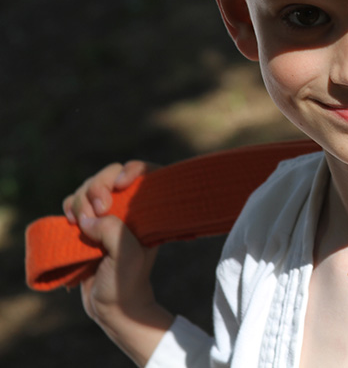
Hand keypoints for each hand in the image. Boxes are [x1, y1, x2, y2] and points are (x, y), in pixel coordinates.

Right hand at [63, 161, 172, 365]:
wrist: (113, 307)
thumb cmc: (126, 281)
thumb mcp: (126, 255)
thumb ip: (113, 230)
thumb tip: (89, 219)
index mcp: (147, 210)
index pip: (145, 172)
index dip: (132, 169)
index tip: (122, 184)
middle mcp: (129, 208)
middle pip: (111, 175)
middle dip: (98, 185)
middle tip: (99, 209)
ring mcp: (108, 215)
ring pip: (89, 188)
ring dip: (81, 199)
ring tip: (83, 223)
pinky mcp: (88, 225)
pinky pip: (74, 204)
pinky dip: (70, 207)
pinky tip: (73, 223)